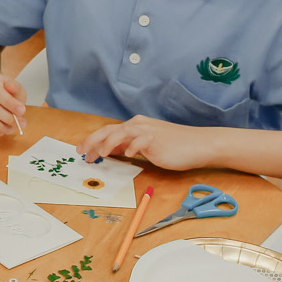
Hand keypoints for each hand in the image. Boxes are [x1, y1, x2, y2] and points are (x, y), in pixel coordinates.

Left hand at [77, 116, 211, 170]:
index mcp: (135, 126)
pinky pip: (140, 141)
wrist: (200, 144)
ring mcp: (147, 131)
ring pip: (121, 132)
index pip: (108, 131)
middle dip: (92, 140)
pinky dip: (132, 147)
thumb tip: (112, 150)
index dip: (92, 140)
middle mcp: (138, 125)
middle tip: (81, 152)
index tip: (82, 151)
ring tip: (99, 154)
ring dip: (108, 143)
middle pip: (109, 130)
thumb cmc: (175, 147)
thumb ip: (130, 145)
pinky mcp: (157, 140)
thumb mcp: (147, 146)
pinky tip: (127, 155)